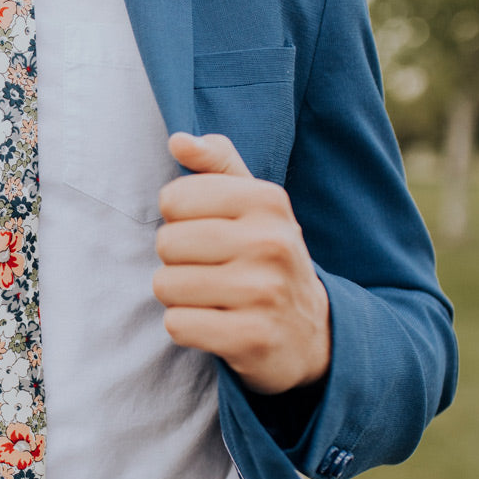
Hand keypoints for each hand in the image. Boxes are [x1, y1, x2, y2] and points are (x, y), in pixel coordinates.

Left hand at [152, 133, 330, 394]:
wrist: (312, 333)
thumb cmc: (266, 257)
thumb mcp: (254, 204)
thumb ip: (217, 164)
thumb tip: (178, 140)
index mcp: (268, 201)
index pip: (174, 198)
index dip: (177, 220)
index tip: (206, 233)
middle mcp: (272, 242)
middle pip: (166, 243)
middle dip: (176, 261)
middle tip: (210, 271)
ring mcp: (264, 292)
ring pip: (166, 285)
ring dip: (179, 296)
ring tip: (213, 297)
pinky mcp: (252, 338)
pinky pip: (177, 324)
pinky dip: (187, 327)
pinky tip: (216, 324)